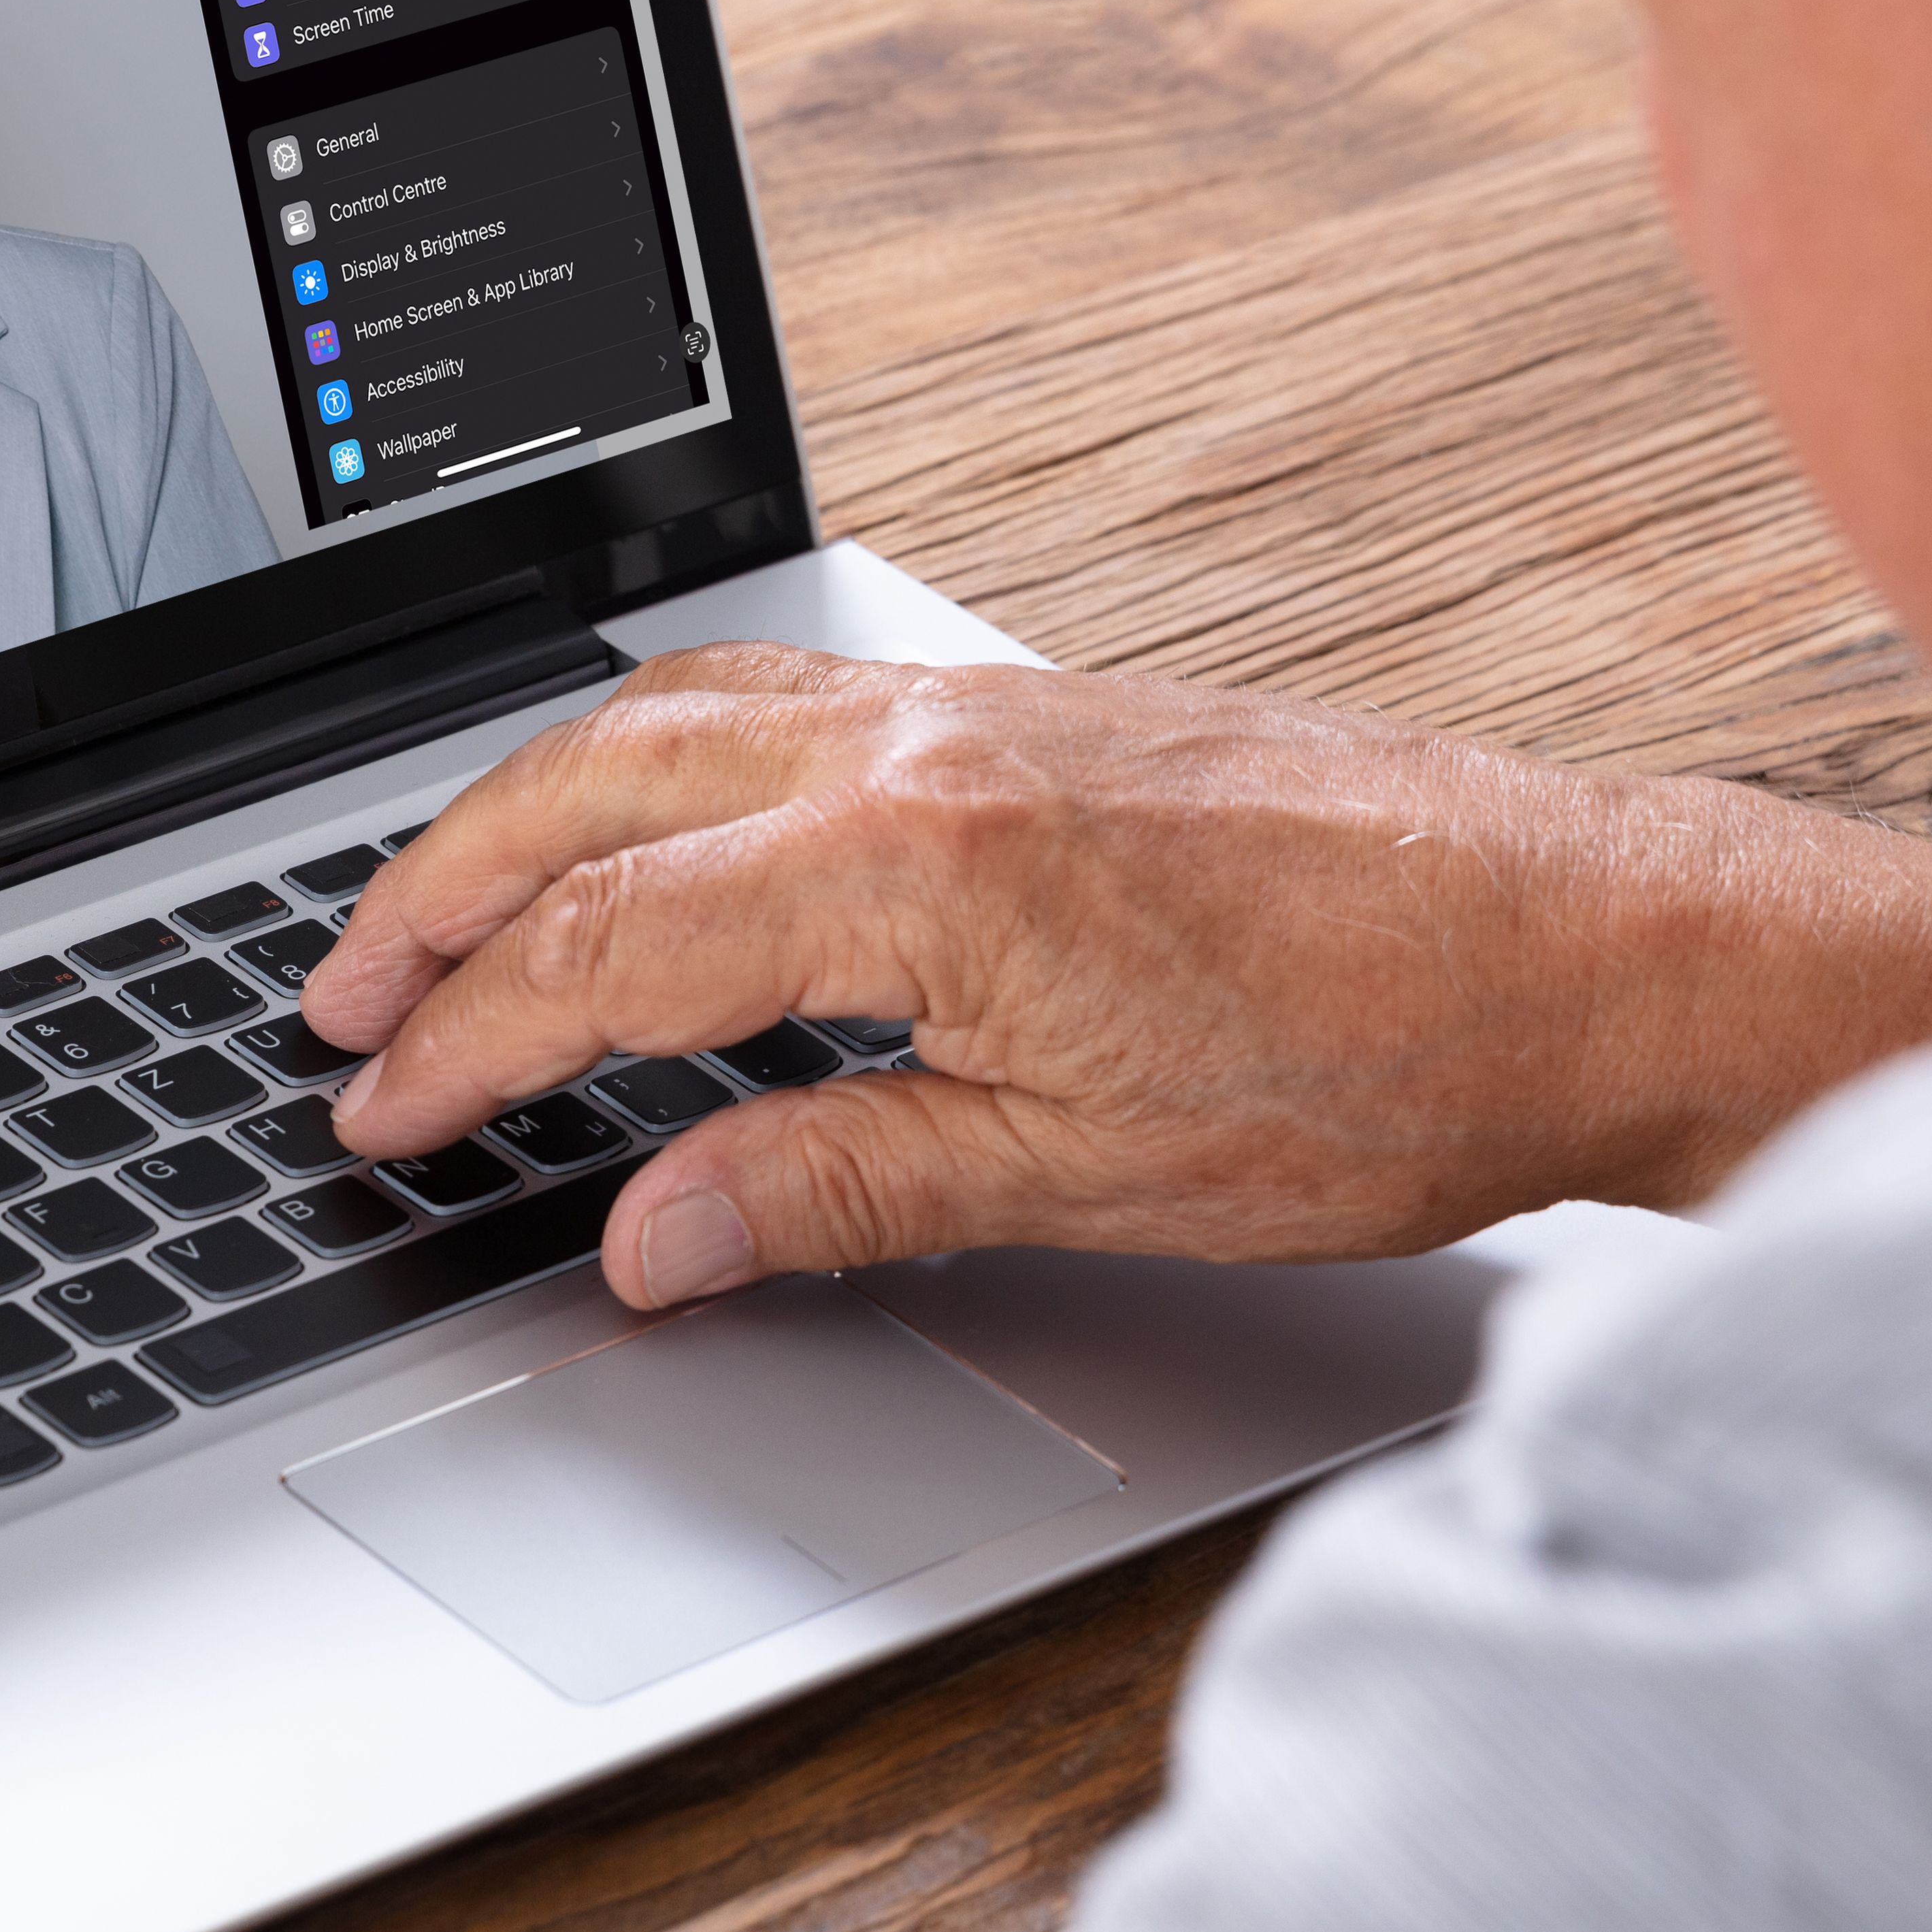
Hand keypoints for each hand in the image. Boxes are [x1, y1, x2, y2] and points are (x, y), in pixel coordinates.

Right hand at [308, 648, 1931, 1309]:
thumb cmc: (1393, 1061)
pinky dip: (659, 748)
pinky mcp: (1039, 710)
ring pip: (673, 716)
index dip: (467, 1045)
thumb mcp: (1089, 1176)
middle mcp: (930, 750)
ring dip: (528, 805)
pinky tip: (647, 807)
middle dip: (434, 898)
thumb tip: (651, 1238)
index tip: (379, 1114)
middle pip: (591, 793)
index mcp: (921, 865)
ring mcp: (983, 709)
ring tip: (439, 904)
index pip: (607, 951)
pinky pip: (782, 693)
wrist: (1594, 951)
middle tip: (336, 1006)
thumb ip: (836, 1188)